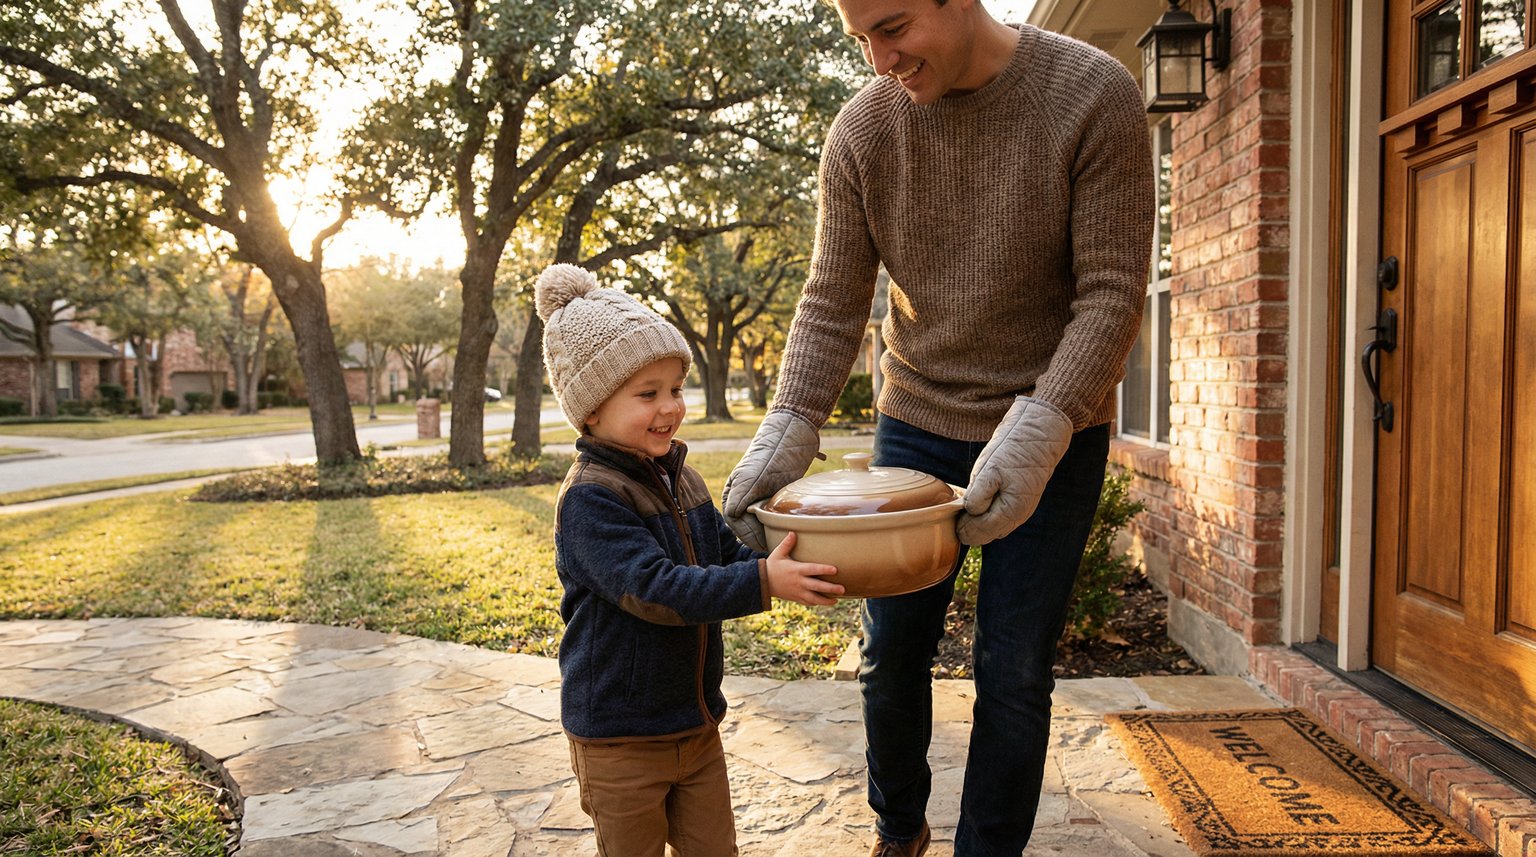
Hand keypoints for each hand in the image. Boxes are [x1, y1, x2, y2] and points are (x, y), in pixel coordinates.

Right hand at [721, 410, 820, 549]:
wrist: (791, 436)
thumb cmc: (770, 456)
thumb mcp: (752, 478)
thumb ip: (739, 498)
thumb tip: (732, 516)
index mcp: (733, 494)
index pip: (737, 524)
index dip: (750, 536)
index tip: (765, 544)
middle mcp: (743, 497)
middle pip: (748, 526)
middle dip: (759, 536)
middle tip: (774, 544)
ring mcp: (758, 497)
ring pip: (760, 523)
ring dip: (768, 531)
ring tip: (781, 538)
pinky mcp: (773, 495)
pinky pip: (772, 516)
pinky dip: (777, 523)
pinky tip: (787, 527)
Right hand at [764, 532, 842, 605]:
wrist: (762, 582)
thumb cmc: (772, 566)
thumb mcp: (778, 553)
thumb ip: (787, 543)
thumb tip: (793, 532)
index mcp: (797, 570)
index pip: (813, 569)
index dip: (824, 569)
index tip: (835, 570)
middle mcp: (799, 582)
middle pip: (817, 586)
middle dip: (830, 588)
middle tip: (842, 589)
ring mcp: (798, 592)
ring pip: (814, 598)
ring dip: (826, 600)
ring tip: (836, 600)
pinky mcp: (795, 598)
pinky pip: (808, 602)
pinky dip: (816, 603)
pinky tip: (825, 602)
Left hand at [956, 396, 1072, 545]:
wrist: (1038, 435)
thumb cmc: (1013, 450)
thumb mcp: (989, 470)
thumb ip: (978, 496)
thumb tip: (970, 513)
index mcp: (1010, 512)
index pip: (979, 533)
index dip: (962, 528)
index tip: (952, 516)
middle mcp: (1018, 517)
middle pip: (986, 536)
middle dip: (969, 528)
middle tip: (955, 513)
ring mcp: (1022, 512)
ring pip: (994, 530)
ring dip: (978, 524)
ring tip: (966, 507)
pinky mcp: (1021, 503)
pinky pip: (1000, 520)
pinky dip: (988, 516)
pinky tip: (980, 503)